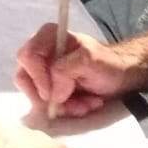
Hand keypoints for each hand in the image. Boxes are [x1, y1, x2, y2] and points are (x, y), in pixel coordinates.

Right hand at [14, 23, 135, 119]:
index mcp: (48, 37)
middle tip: (73, 104)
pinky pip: (46, 105)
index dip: (37, 78)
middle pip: (25, 78)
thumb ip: (67, 70)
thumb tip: (52, 93)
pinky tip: (84, 105)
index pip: (27, 57)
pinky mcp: (50, 89)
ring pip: (36, 96)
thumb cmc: (108, 63)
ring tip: (86, 105)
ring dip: (62, 106)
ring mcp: (44, 72)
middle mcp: (41, 53)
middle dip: (50, 98)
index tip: (52, 95)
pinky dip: (66, 110)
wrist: (121, 77)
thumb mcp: (90, 60)